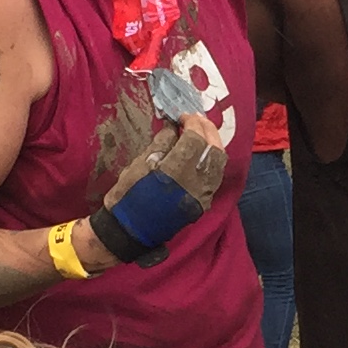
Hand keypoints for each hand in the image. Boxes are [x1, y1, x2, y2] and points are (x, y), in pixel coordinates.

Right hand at [93, 112, 224, 258]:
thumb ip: (161, 143)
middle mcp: (195, 183)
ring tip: (200, 134)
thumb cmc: (128, 195)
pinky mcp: (203, 204)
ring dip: (212, 144)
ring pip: (219, 163)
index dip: (191, 123)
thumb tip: (175, 128)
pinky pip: (215, 176)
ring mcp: (202, 196)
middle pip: (214, 149)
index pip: (196, 139)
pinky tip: (201, 154)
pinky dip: (211, 160)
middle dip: (207, 130)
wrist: (129, 231)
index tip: (182, 116)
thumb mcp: (139, 164)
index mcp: (176, 171)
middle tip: (195, 120)